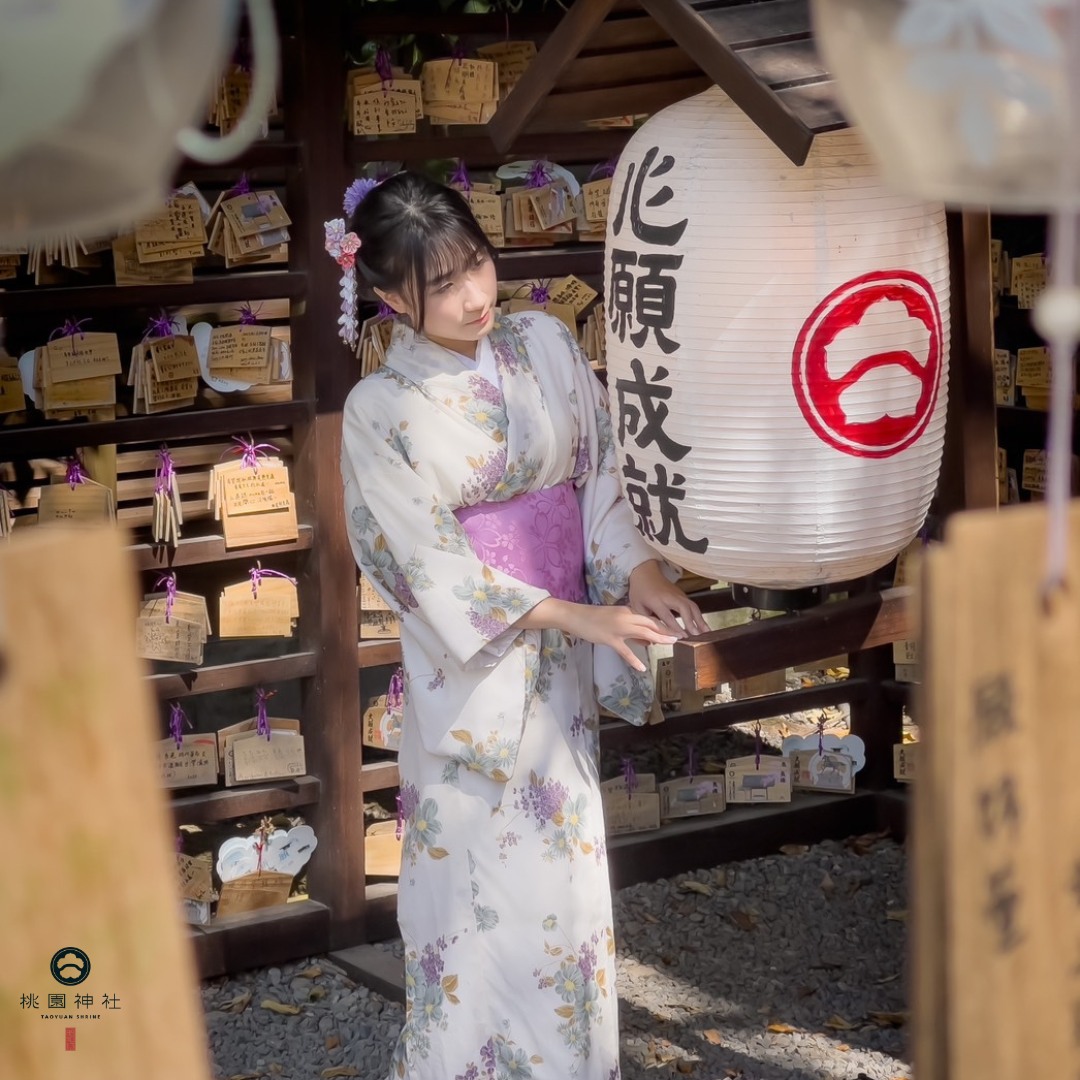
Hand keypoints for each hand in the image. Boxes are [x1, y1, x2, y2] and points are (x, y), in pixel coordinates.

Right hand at [561, 603, 679, 671]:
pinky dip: (634, 660)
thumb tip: (646, 641)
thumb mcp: (615, 619)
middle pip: (650, 623)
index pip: (649, 618)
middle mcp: (626, 617)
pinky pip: (625, 651)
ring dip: (658, 638)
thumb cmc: (594, 618)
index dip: (663, 624)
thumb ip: (631, 629)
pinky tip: (642, 668)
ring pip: (643, 633)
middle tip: (679, 637)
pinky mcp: (610, 639)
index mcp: (627, 611)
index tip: (675, 630)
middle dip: (666, 630)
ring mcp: (618, 628)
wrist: (576, 616)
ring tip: (670, 644)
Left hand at [628, 560, 708, 637]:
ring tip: (707, 632)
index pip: (668, 616)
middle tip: (696, 635)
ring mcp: (677, 594)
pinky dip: (699, 615)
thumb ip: (645, 621)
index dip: (676, 627)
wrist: (645, 572)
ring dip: (699, 619)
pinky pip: (692, 605)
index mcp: (656, 601)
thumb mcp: (636, 606)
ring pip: (691, 606)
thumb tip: (653, 639)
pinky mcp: (682, 594)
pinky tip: (703, 625)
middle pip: (683, 608)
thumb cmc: (639, 591)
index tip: (683, 637)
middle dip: (691, 621)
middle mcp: (669, 597)